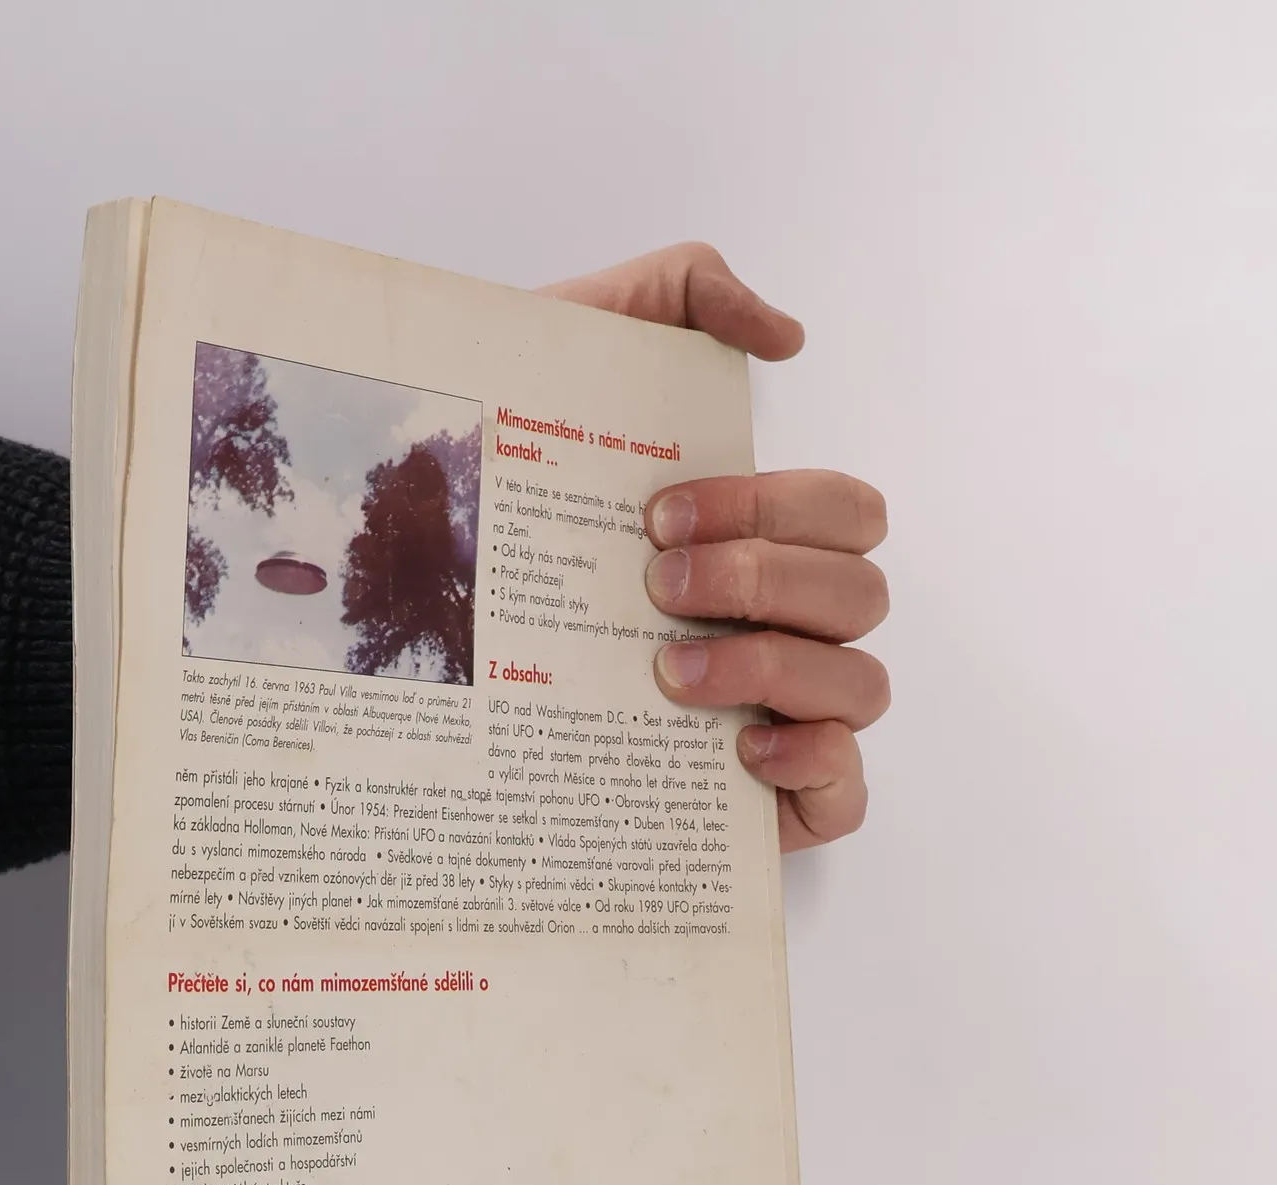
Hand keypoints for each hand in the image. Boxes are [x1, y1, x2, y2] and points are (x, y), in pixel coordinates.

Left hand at [543, 244, 888, 849]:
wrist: (416, 623)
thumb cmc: (502, 500)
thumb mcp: (570, 358)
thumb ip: (676, 293)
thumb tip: (784, 335)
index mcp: (758, 540)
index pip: (841, 511)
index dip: (772, 508)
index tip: (657, 516)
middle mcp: (783, 622)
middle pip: (859, 592)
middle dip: (761, 580)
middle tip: (655, 586)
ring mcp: (786, 712)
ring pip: (861, 683)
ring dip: (771, 666)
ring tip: (665, 672)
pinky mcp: (770, 799)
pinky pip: (846, 787)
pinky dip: (814, 762)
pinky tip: (738, 749)